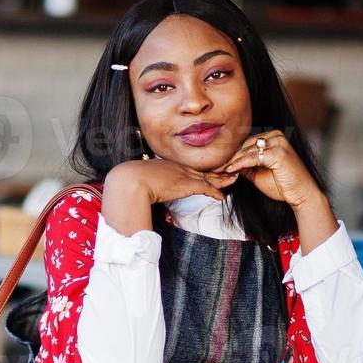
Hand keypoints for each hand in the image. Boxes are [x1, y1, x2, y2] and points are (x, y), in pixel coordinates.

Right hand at [106, 158, 236, 203]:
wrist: (130, 181)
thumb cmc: (130, 182)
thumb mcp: (141, 181)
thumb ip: (147, 185)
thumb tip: (145, 193)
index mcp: (167, 165)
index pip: (188, 167)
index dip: (199, 170)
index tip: (208, 171)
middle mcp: (177, 167)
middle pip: (201, 169)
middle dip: (216, 170)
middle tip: (228, 170)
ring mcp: (183, 175)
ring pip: (208, 176)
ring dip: (221, 180)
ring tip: (233, 180)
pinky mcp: (186, 185)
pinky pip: (206, 188)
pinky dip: (215, 192)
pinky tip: (222, 197)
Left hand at [219, 130, 323, 210]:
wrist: (301, 194)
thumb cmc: (283, 185)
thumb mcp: (258, 173)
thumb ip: (245, 166)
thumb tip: (228, 164)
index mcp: (273, 137)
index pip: (246, 142)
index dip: (231, 153)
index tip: (217, 163)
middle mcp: (276, 135)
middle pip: (245, 144)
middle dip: (229, 156)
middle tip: (214, 166)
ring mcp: (278, 142)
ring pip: (247, 150)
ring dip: (232, 161)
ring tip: (219, 169)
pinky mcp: (278, 152)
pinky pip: (253, 157)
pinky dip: (240, 164)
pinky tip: (230, 170)